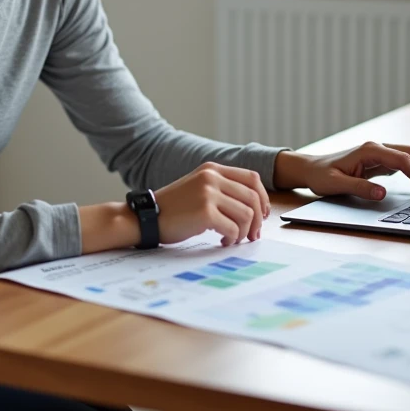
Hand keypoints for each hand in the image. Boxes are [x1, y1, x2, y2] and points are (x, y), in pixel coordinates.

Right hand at [155, 162, 270, 246]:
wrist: (146, 217)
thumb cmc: (173, 208)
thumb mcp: (198, 188)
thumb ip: (222, 190)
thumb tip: (255, 208)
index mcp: (212, 169)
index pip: (252, 178)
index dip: (263, 198)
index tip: (263, 214)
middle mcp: (212, 177)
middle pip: (253, 197)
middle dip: (257, 220)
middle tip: (252, 235)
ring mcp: (208, 193)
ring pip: (246, 214)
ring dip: (243, 231)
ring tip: (233, 238)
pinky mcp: (205, 212)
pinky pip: (233, 228)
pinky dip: (232, 238)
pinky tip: (222, 241)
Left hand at [273, 143, 409, 200]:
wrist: (312, 168)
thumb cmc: (321, 176)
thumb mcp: (336, 184)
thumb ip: (360, 188)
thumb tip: (383, 193)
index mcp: (370, 150)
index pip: (404, 161)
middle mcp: (379, 148)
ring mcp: (382, 152)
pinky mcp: (383, 160)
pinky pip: (408, 163)